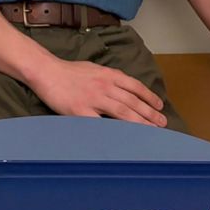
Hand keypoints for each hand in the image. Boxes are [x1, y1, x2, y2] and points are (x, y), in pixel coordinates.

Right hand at [27, 57, 166, 125]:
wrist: (47, 72)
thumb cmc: (69, 71)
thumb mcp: (94, 68)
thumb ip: (109, 77)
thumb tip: (123, 86)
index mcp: (108, 74)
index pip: (134, 86)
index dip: (149, 96)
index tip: (159, 106)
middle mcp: (104, 85)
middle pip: (132, 101)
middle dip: (150, 113)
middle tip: (163, 123)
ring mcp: (93, 99)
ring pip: (123, 112)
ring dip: (140, 123)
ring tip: (152, 131)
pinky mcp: (81, 111)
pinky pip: (101, 125)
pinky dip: (114, 132)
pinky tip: (124, 140)